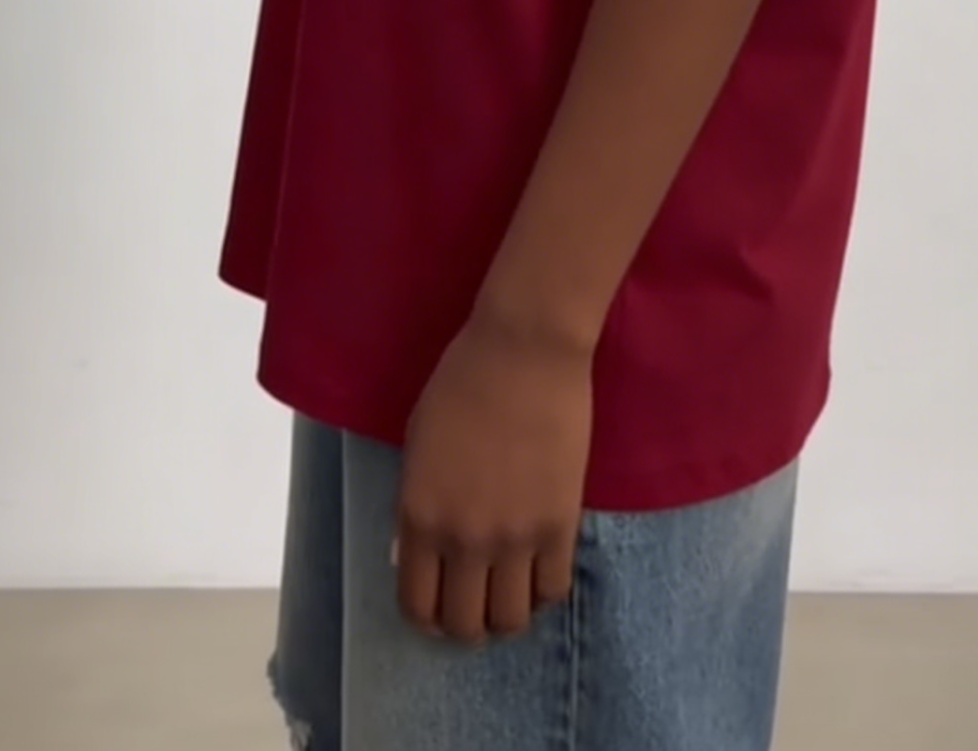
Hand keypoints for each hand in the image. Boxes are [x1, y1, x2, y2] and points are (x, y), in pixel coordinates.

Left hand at [394, 305, 594, 647]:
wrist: (524, 350)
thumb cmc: (461, 383)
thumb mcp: (418, 445)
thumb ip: (417, 504)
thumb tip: (421, 552)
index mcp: (419, 516)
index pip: (417, 605)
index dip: (427, 620)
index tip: (437, 613)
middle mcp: (463, 539)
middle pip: (465, 625)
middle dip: (467, 626)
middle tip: (476, 607)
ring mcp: (515, 537)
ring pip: (512, 620)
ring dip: (507, 616)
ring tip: (510, 594)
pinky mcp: (560, 525)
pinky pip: (554, 589)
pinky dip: (545, 590)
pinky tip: (540, 570)